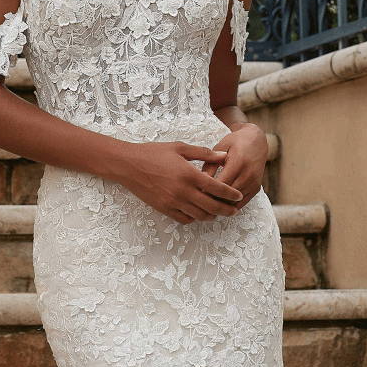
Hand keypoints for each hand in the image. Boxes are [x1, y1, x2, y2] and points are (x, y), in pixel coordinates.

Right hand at [116, 140, 243, 223]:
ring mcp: (173, 202)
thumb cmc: (153, 153)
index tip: (238, 196)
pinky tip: (198, 213)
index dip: (231, 194)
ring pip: (199, 216)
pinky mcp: (164, 208)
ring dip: (212, 215)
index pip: (217, 188)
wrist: (128, 165)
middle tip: (234, 210)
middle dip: (226, 210)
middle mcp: (183, 191)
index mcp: (189, 174)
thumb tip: (223, 156)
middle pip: (212, 206)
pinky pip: (184, 219)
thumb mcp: (180, 147)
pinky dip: (194, 218)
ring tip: (218, 212)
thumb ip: (203, 153)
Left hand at [201, 124, 267, 210]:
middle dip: (211, 200)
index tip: (195, 192)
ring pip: (234, 202)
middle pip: (227, 196)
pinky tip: (218, 204)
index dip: (207, 190)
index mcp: (238, 163)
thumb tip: (200, 181)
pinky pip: (242, 203)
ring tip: (206, 204)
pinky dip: (229, 205)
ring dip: (220, 205)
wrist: (257, 141)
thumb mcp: (221, 148)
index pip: (220, 185)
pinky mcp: (256, 188)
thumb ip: (210, 164)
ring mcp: (254, 183)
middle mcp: (248, 175)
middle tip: (198, 202)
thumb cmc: (236, 142)